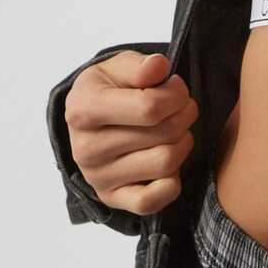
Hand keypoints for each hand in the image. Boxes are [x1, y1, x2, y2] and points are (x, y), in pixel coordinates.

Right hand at [65, 50, 199, 214]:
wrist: (89, 121)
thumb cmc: (110, 89)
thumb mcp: (119, 67)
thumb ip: (140, 66)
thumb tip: (158, 67)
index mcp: (83, 109)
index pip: (149, 108)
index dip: (176, 94)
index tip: (177, 87)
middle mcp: (86, 148)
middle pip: (164, 134)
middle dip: (184, 115)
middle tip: (182, 107)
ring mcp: (97, 177)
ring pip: (166, 163)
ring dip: (183, 142)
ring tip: (176, 130)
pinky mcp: (111, 198)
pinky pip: (152, 201)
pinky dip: (171, 181)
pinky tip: (169, 161)